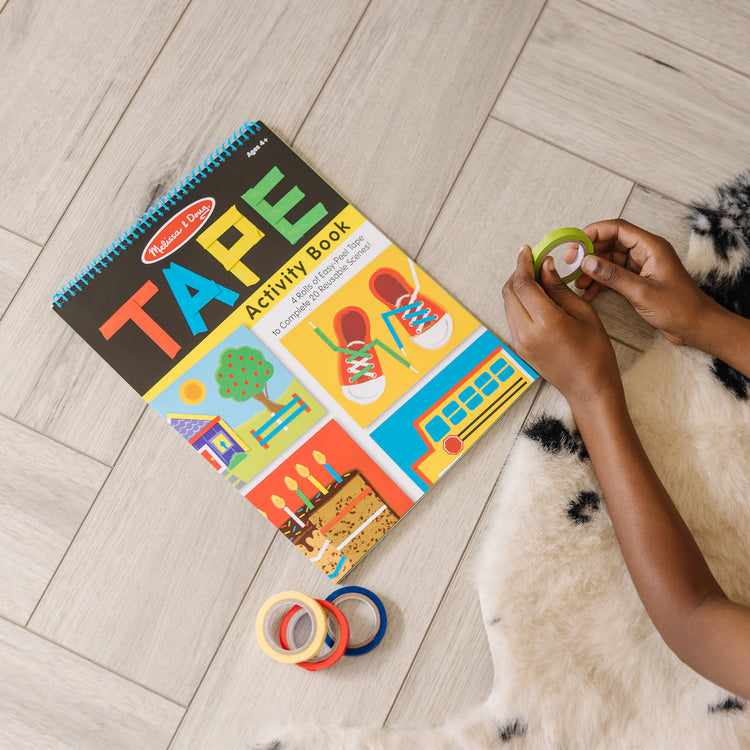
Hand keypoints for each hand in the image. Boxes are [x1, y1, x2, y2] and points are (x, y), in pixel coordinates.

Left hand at [502, 245, 620, 406]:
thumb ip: (559, 287)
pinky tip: (535, 298)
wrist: (588, 388)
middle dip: (518, 273)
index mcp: (544, 322)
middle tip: (533, 262)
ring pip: (508, 305)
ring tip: (537, 278)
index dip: (522, 263)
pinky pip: (512, 318)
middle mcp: (526, 332)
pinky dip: (519, 303)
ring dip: (517, 288)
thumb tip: (545, 265)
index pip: (522, 284)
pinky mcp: (519, 348)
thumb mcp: (582, 313)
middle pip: (509, 292)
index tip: (527, 250)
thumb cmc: (594, 352)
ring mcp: (519, 342)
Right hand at [577, 219, 719, 346]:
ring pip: (609, 261)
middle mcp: (645, 252)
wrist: (697, 326)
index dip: (594, 233)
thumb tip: (587, 262)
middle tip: (571, 266)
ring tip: (579, 284)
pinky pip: (614, 275)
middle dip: (589, 254)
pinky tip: (590, 293)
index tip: (575, 244)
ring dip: (593, 271)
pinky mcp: (638, 280)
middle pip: (610, 243)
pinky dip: (600, 282)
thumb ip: (612, 275)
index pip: (617, 229)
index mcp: (651, 247)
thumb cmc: (679, 308)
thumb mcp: (641, 291)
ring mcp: (641, 266)